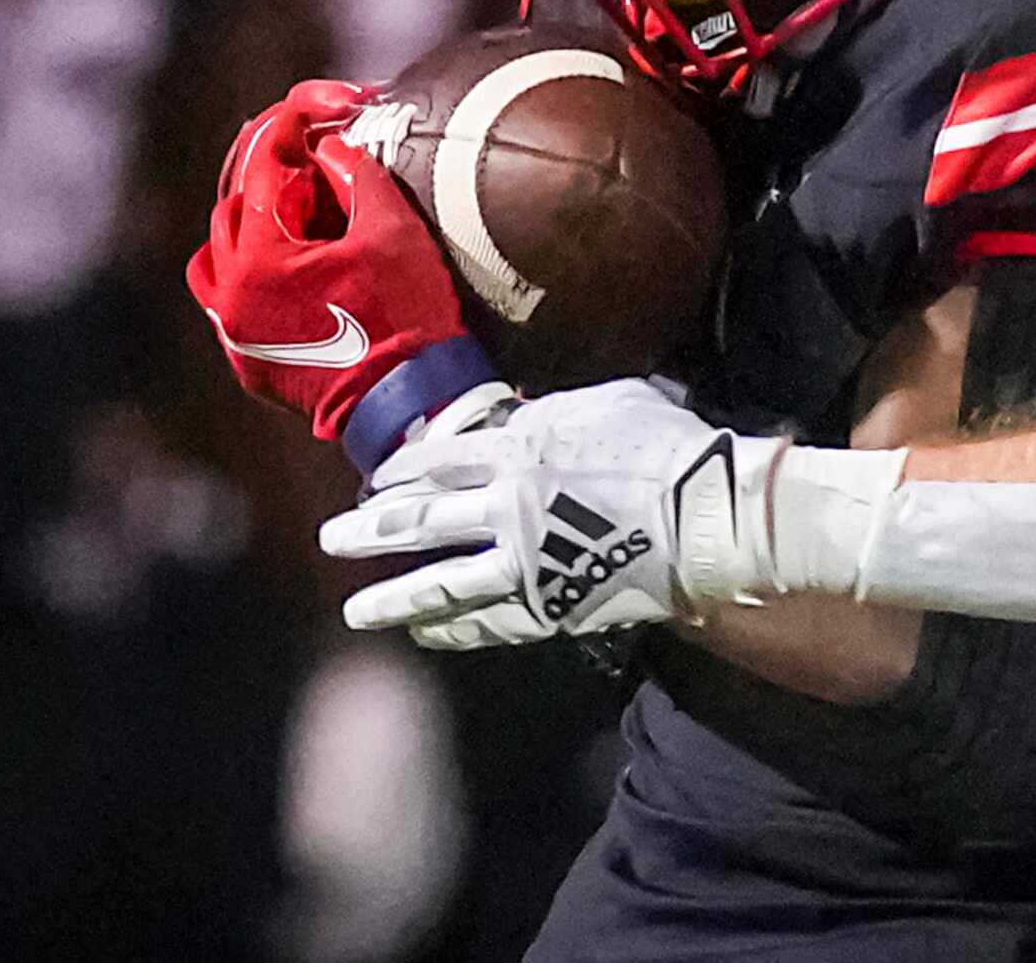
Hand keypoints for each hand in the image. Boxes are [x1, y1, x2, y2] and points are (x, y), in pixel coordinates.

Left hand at [187, 79, 496, 474]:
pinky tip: (293, 269)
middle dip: (273, 181)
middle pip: (233, 211)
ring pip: (217, 258)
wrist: (411, 404)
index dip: (289, 134)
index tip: (313, 114)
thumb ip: (356, 175)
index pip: (263, 173)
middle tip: (315, 166)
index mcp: (259, 260)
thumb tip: (329, 148)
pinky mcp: (248, 364)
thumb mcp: (394, 230)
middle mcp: (229, 297)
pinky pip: (229, 303)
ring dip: (252, 229)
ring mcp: (234, 335)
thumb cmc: (407, 317)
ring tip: (299, 220)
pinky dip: (251, 275)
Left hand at [320, 381, 908, 649]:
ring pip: (439, 582)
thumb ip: (560, 412)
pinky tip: (426, 635)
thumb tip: (535, 417)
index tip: (378, 479)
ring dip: (392, 597)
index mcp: (520, 446)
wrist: (704, 512)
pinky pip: (486, 622)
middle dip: (370, 529)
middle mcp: (505, 504)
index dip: (402, 470)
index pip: (439, 458)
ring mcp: (521, 560)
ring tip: (356, 610)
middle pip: (421, 517)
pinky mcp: (546, 605)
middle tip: (331, 538)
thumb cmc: (670, 445)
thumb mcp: (614, 400)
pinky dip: (452, 630)